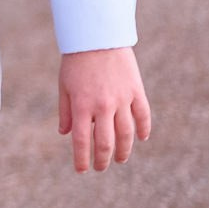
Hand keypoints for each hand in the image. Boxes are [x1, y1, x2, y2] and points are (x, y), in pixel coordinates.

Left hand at [58, 46, 151, 172]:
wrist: (97, 37)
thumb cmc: (76, 62)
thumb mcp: (64, 86)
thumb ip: (66, 112)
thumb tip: (66, 134)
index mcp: (82, 105)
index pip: (82, 141)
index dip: (82, 159)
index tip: (82, 170)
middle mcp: (103, 106)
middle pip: (106, 143)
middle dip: (102, 159)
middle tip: (100, 167)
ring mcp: (122, 99)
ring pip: (127, 134)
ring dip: (124, 150)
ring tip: (120, 159)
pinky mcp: (136, 91)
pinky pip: (143, 116)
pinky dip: (143, 130)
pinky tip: (141, 139)